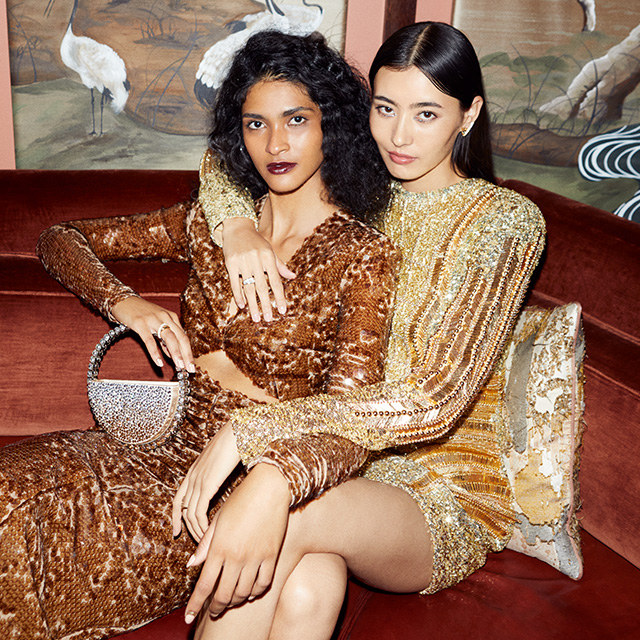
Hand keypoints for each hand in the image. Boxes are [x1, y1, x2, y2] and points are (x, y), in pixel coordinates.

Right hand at [111, 297, 194, 371]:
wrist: (123, 300)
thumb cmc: (141, 313)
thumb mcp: (156, 324)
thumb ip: (165, 339)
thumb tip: (173, 355)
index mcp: (171, 318)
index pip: (184, 337)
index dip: (189, 352)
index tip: (191, 366)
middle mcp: (165, 317)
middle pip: (181, 338)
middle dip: (187, 354)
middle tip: (190, 369)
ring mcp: (153, 319)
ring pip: (169, 338)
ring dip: (176, 353)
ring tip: (179, 366)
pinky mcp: (140, 323)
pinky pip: (149, 340)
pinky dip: (155, 352)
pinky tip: (159, 362)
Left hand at [172, 422, 240, 539]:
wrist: (239, 430)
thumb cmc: (236, 442)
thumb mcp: (224, 460)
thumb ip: (220, 472)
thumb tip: (225, 480)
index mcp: (194, 471)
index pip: (177, 499)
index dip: (176, 516)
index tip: (177, 531)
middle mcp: (192, 476)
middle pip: (182, 509)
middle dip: (187, 528)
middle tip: (196, 543)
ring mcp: (198, 480)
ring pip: (190, 514)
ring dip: (197, 530)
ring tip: (205, 542)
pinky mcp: (207, 484)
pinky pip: (199, 511)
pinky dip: (202, 525)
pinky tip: (208, 532)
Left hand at [183, 463, 290, 622]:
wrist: (269, 488)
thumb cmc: (240, 500)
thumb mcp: (218, 520)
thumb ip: (205, 545)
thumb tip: (192, 565)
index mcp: (219, 547)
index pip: (203, 585)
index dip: (195, 605)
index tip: (189, 617)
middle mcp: (236, 556)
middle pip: (223, 595)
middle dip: (216, 608)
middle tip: (213, 611)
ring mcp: (256, 557)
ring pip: (243, 593)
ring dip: (234, 601)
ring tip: (230, 601)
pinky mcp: (272, 555)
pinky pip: (263, 584)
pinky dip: (255, 592)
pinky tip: (249, 592)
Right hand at [221, 218, 295, 322]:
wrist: (237, 227)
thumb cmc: (256, 241)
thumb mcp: (270, 251)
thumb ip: (280, 265)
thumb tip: (293, 277)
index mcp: (268, 257)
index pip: (276, 281)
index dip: (280, 297)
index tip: (283, 310)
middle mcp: (256, 260)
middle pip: (262, 287)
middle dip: (266, 305)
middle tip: (268, 319)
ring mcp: (243, 262)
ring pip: (248, 287)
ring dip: (252, 304)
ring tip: (256, 318)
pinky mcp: (230, 263)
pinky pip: (234, 282)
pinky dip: (238, 295)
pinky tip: (241, 306)